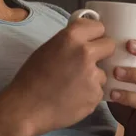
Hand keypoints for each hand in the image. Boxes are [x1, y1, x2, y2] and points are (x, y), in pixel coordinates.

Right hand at [8, 19, 115, 135]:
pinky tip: (73, 98)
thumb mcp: (47, 49)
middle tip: (87, 63)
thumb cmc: (31, 77)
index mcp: (71, 37)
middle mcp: (85, 53)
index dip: (95, 35)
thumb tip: (85, 40)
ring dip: (93, 77)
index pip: (99, 27)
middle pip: (109, 46)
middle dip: (102, 53)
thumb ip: (69, 42)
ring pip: (103, 72)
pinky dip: (89, 94)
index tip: (91, 42)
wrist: (26, 108)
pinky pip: (98, 90)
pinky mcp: (96, 95)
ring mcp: (93, 75)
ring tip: (73, 86)